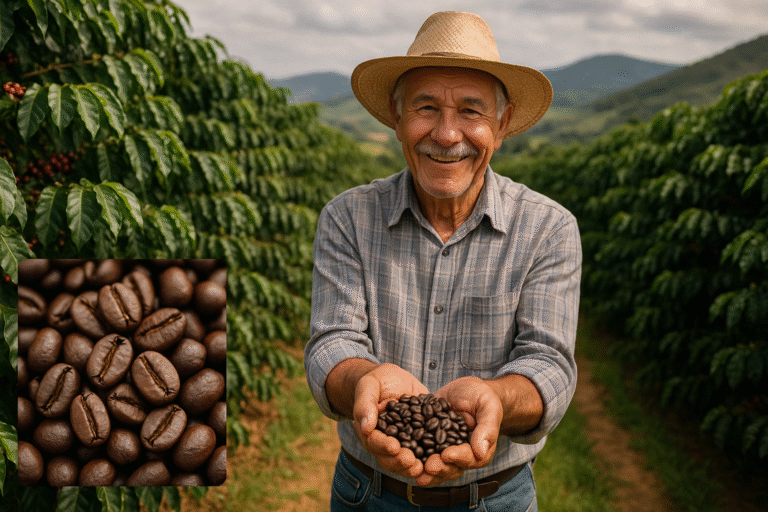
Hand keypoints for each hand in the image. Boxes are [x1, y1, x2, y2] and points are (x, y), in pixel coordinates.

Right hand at [352, 363, 429, 480]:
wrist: (394, 379)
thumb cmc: (377, 381)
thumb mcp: (369, 386)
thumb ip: (365, 405)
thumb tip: (366, 427)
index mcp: (369, 431)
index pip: (373, 442)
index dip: (383, 446)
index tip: (394, 447)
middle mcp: (384, 441)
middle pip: (388, 458)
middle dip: (399, 462)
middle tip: (411, 461)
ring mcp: (401, 442)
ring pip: (404, 461)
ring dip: (412, 466)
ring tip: (423, 467)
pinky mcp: (418, 438)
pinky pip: (423, 450)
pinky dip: (429, 457)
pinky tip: (438, 458)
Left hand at [415, 376, 502, 485]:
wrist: (466, 389)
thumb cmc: (482, 397)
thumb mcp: (488, 406)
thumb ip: (487, 428)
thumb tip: (481, 452)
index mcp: (477, 450)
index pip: (469, 459)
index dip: (458, 458)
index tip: (447, 454)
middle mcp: (459, 454)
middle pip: (450, 467)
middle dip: (439, 468)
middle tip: (428, 466)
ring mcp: (442, 449)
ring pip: (433, 464)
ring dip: (423, 469)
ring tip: (412, 468)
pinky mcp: (427, 440)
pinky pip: (419, 449)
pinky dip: (410, 453)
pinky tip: (399, 453)